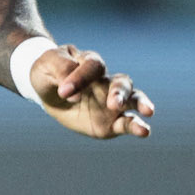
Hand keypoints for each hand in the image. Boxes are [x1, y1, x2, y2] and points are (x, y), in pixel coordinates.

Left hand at [29, 45, 153, 138]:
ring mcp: (111, 101)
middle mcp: (106, 81)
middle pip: (121, 82)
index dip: (81, 78)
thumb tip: (73, 93)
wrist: (47, 91)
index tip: (64, 92)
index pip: (94, 67)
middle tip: (113, 103)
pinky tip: (144, 131)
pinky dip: (137, 126)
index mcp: (90, 63)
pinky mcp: (111, 121)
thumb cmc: (48, 73)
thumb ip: (60, 70)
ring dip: (140, 104)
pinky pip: (127, 123)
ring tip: (147, 111)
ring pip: (133, 99)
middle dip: (120, 92)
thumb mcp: (46, 65)